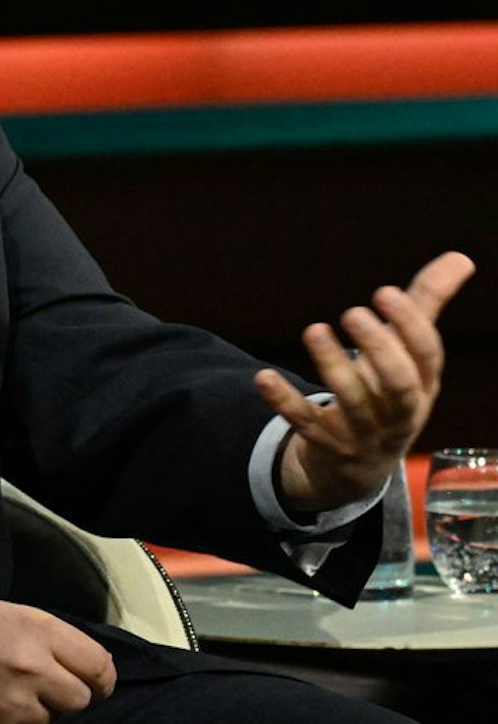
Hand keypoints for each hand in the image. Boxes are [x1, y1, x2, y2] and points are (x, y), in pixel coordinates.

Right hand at [0, 597, 114, 723]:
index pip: (98, 665)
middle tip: (36, 685)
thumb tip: (76, 669)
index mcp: (36, 630)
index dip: (101, 679)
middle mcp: (32, 668)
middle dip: (63, 695)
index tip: (95, 684)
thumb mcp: (3, 613)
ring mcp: (13, 705)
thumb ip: (44, 638)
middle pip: (80, 699)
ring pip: (47, 721)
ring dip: (30, 710)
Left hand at [254, 251, 475, 515]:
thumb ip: (426, 304)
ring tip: (314, 330)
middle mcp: (399, 411)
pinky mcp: (325, 443)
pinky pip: (305, 424)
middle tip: (353, 313)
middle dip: (380, 349)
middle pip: (399, 385)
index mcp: (423, 384)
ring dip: (333, 367)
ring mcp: (363, 432)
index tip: (385, 292)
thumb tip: (461, 256)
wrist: (359, 466)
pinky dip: (284, 402)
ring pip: (354, 403)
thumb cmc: (389, 392)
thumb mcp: (410, 356)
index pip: (426, 356)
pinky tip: (262, 376)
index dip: (410, 326)